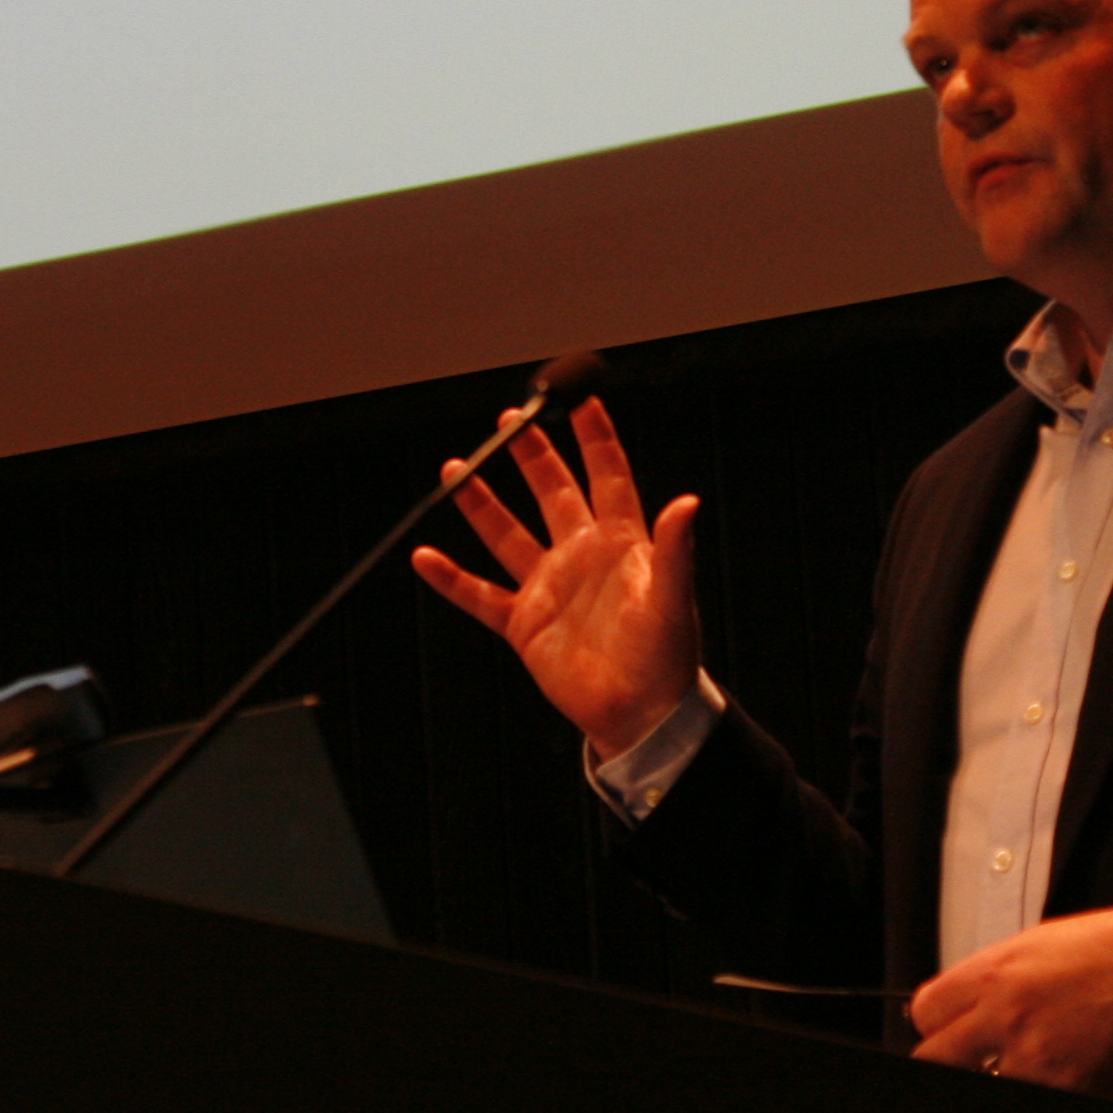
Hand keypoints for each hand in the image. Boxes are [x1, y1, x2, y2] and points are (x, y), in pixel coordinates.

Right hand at [409, 397, 701, 761]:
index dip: (594, 437)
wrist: (641, 714)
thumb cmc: (666, 657)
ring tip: (455, 466)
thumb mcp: (671, 598)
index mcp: (621, 542)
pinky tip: (424, 556)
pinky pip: (479, 595)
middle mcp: (581, 556)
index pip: (606, 475)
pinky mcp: (525, 623)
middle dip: (530, 455)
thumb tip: (687, 502)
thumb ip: (675, 549)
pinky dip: (451, 578)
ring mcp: (550, 587)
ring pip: (507, 533)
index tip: (579, 399)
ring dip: (481, 502)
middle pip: (552, 491)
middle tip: (508, 420)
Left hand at [907, 906, 1112, 1094]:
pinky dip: (1044, 1084)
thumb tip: (971, 1001)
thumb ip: (995, 975)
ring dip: (1002, 1073)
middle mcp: (1004, 1015)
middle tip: (975, 1055)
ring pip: (985, 1082)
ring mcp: (1033, 1055)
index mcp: (994, 973)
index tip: (949, 1029)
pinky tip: (1062, 1067)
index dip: (937, 1024)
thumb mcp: (1038, 943)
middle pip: (937, 1057)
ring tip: (1031, 1057)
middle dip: (953, 1057)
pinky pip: (1033, 1094)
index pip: (926, 1012)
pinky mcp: (1067, 1085)